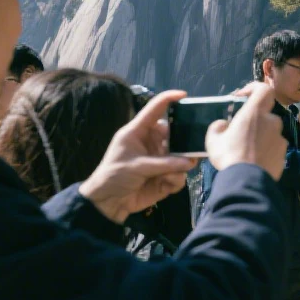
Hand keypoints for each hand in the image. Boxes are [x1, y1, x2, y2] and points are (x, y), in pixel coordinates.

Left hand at [78, 91, 199, 223]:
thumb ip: (164, 163)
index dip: (168, 100)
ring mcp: (159, 160)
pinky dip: (175, 180)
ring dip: (179, 167)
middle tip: (192, 150)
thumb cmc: (114, 177)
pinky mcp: (165, 176)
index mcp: (138, 132)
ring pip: (181, 156)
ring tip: (169, 177)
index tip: (184, 95)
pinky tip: (165, 186)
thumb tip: (190, 162)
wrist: (108, 204)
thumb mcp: (136, 166)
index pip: (154, 110)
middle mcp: (151, 143)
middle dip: (184, 142)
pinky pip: (180, 174)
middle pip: (175, 134)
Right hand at [206, 82, 286, 179]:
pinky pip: (273, 147)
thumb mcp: (213, 139)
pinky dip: (266, 151)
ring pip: (269, 132)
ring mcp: (280, 138)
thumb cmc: (229, 156)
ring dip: (260, 137)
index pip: (263, 89)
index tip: (242, 97)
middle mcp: (271, 122)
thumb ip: (218, 126)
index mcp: (255, 113)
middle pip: (264, 115)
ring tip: (246, 151)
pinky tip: (254, 161)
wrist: (247, 182)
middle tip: (239, 132)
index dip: (254, 89)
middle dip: (253, 121)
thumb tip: (224, 124)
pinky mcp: (284, 154)